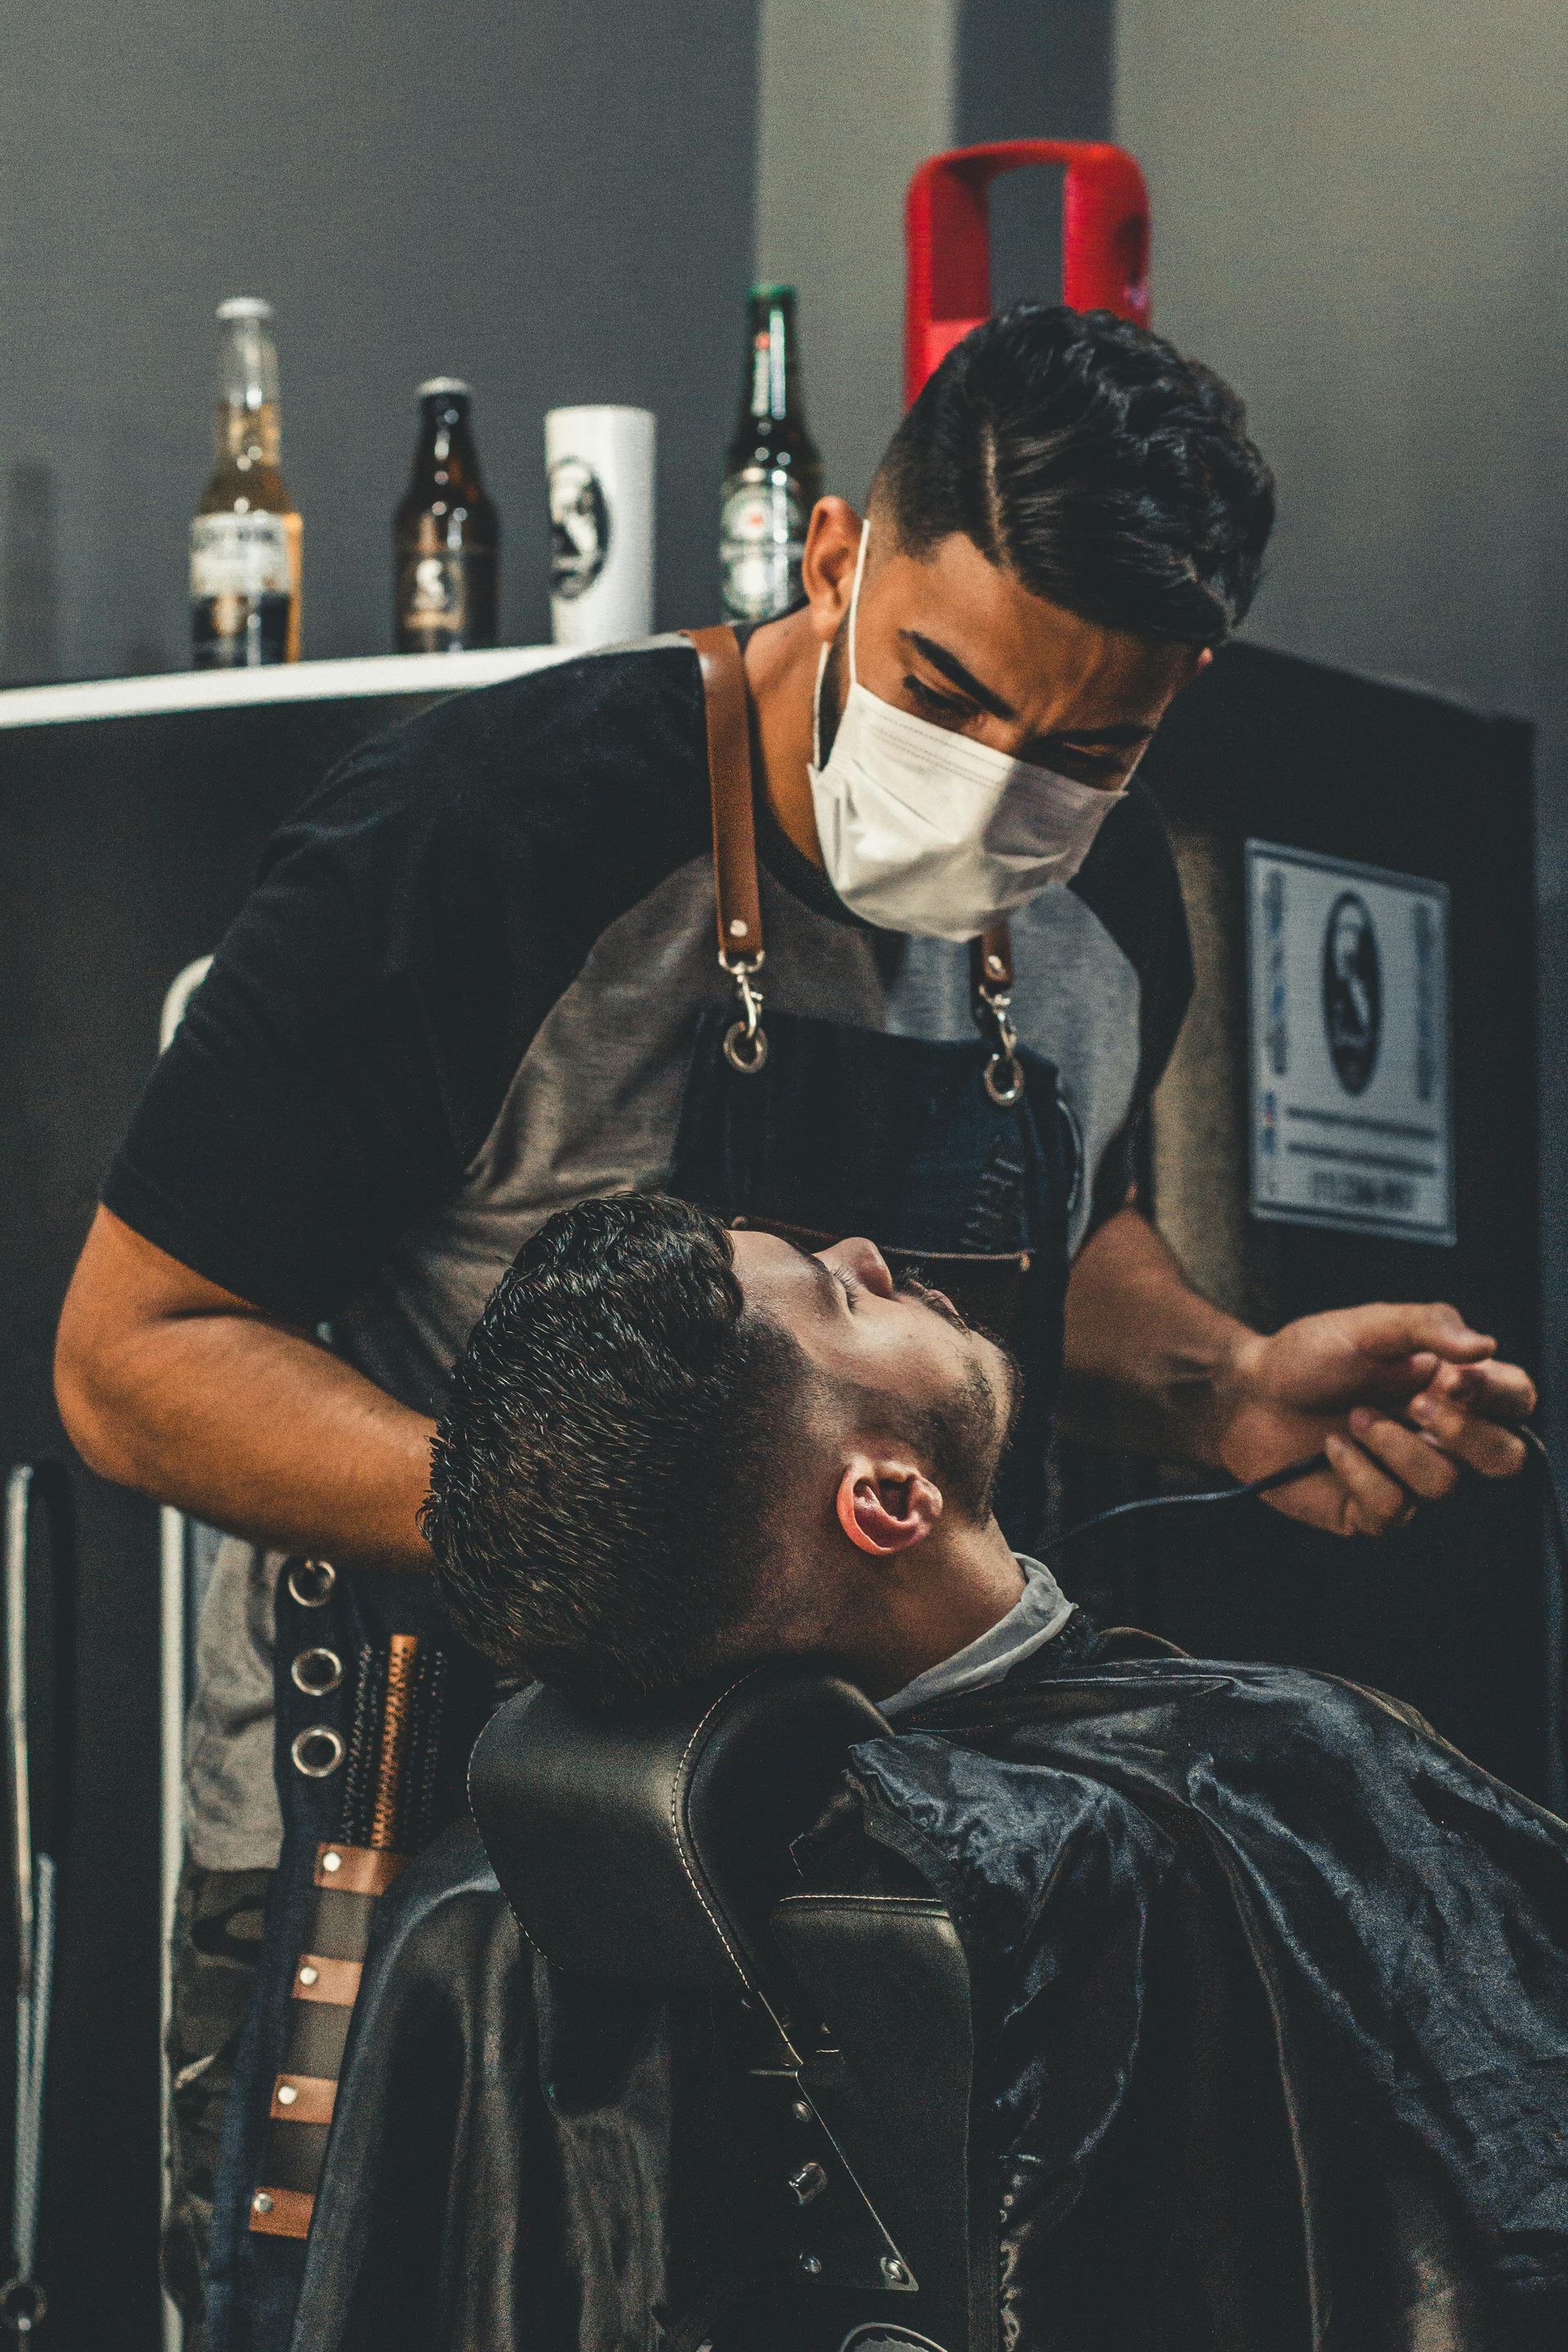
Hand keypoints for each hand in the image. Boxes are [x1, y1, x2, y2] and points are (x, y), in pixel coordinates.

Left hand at [1216, 1302, 1535, 1536]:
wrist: (1246, 1395)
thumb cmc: (1308, 1357)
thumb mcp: (1367, 1326)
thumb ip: (1427, 1325)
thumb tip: (1485, 1345)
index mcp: (1453, 1388)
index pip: (1516, 1399)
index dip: (1498, 1393)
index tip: (1455, 1376)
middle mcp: (1442, 1438)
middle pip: (1505, 1458)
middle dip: (1464, 1433)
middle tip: (1414, 1403)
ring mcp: (1411, 1478)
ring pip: (1445, 1485)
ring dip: (1394, 1445)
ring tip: (1353, 1418)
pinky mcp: (1375, 1512)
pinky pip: (1394, 1509)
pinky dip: (1359, 1471)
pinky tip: (1332, 1448)